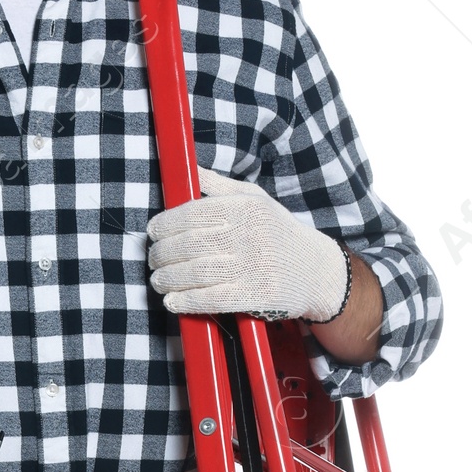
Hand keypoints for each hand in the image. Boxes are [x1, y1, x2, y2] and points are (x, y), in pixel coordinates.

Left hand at [147, 169, 349, 322]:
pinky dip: (187, 301)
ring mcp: (253, 265)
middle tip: (153, 260)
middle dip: (162, 254)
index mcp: (246, 207)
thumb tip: (189, 170)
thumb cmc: (279, 232)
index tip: (153, 232)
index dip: (165, 224)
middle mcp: (249, 234)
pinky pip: (212, 298)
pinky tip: (173, 301)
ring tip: (158, 280)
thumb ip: (219, 186)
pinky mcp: (256, 295)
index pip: (193, 213)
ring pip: (196, 272)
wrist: (317, 271)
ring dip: (168, 279)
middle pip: (190, 244)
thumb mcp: (256, 198)